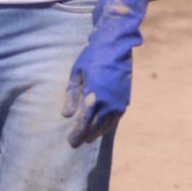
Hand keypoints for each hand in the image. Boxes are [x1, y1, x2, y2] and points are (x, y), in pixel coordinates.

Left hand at [63, 0, 150, 147]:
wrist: (116, 46)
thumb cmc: (92, 58)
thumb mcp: (76, 74)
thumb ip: (71, 96)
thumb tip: (67, 115)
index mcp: (94, 98)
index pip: (83, 123)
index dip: (76, 134)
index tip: (70, 142)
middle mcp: (108, 104)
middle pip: (95, 127)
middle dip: (85, 136)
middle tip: (76, 144)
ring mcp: (118, 103)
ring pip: (107, 125)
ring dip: (97, 133)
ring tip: (89, 138)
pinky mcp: (125, 99)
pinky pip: (116, 118)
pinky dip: (108, 125)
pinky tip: (103, 126)